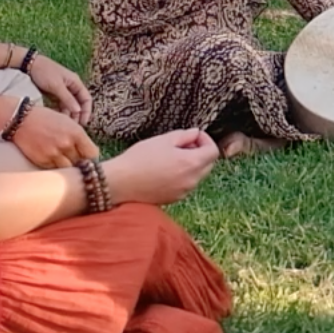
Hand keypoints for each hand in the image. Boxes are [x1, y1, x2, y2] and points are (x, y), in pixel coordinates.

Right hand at [6, 103, 98, 169]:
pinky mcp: (42, 161)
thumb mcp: (67, 122)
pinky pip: (55, 170)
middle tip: (77, 162)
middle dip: (81, 163)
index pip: (93, 154)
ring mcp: (54, 154)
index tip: (89, 159)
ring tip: (64, 162)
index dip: (92, 158)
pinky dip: (56, 168)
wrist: (21, 120)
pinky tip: (52, 160)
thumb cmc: (46, 119)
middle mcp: (66, 144)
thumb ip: (79, 138)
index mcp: (76, 132)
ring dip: (68, 168)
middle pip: (82, 164)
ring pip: (68, 169)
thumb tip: (89, 154)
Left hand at [26, 53, 92, 124]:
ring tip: (63, 125)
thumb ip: (68, 99)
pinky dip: (60, 112)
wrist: (28, 65)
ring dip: (68, 115)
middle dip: (77, 115)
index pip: (86, 99)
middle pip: (78, 104)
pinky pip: (60, 105)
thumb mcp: (56, 86)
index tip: (82, 123)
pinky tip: (57, 119)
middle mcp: (71, 87)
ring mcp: (62, 91)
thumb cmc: (44, 72)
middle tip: (72, 127)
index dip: (86, 111)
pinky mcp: (54, 94)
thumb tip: (78, 111)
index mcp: (75, 83)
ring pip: (69, 106)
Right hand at [100, 128, 220, 206]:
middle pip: (208, 164)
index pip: (213, 151)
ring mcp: (184, 192)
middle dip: (200, 152)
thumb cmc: (140, 158)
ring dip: (191, 164)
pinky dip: (182, 176)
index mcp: (191, 163)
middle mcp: (192, 180)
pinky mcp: (174, 199)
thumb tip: (196, 134)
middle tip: (182, 145)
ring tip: (171, 157)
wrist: (120, 183)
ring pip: (197, 175)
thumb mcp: (163, 140)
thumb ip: (184, 135)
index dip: (206, 140)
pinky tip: (164, 170)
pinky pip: (186, 185)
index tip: (193, 136)